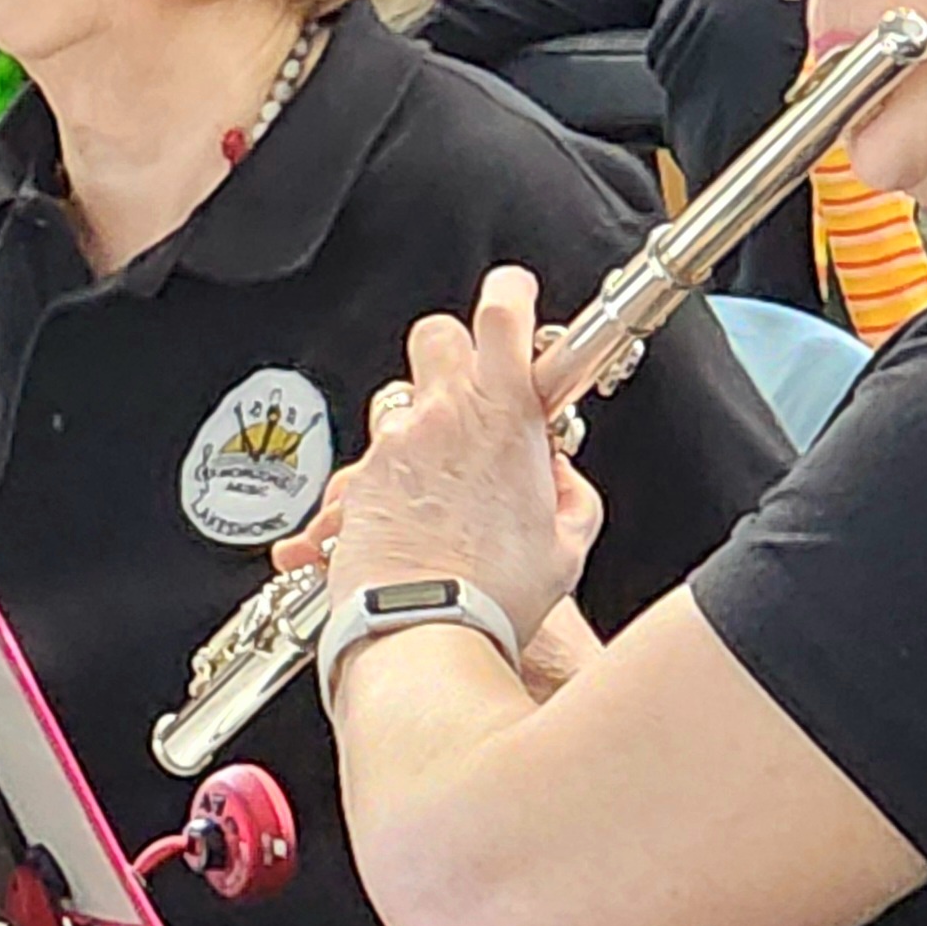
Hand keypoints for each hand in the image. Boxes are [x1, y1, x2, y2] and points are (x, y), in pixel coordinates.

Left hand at [320, 266, 603, 638]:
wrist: (421, 630)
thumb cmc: (494, 594)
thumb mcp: (568, 543)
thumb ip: (569, 493)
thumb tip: (557, 474)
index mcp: (501, 414)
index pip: (502, 315)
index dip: (510, 294)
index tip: (514, 297)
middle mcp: (439, 417)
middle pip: (435, 337)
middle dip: (455, 353)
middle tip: (476, 393)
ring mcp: (391, 447)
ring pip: (397, 402)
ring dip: (420, 425)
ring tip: (441, 478)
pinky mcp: (356, 483)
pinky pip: (366, 464)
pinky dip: (383, 482)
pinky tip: (402, 519)